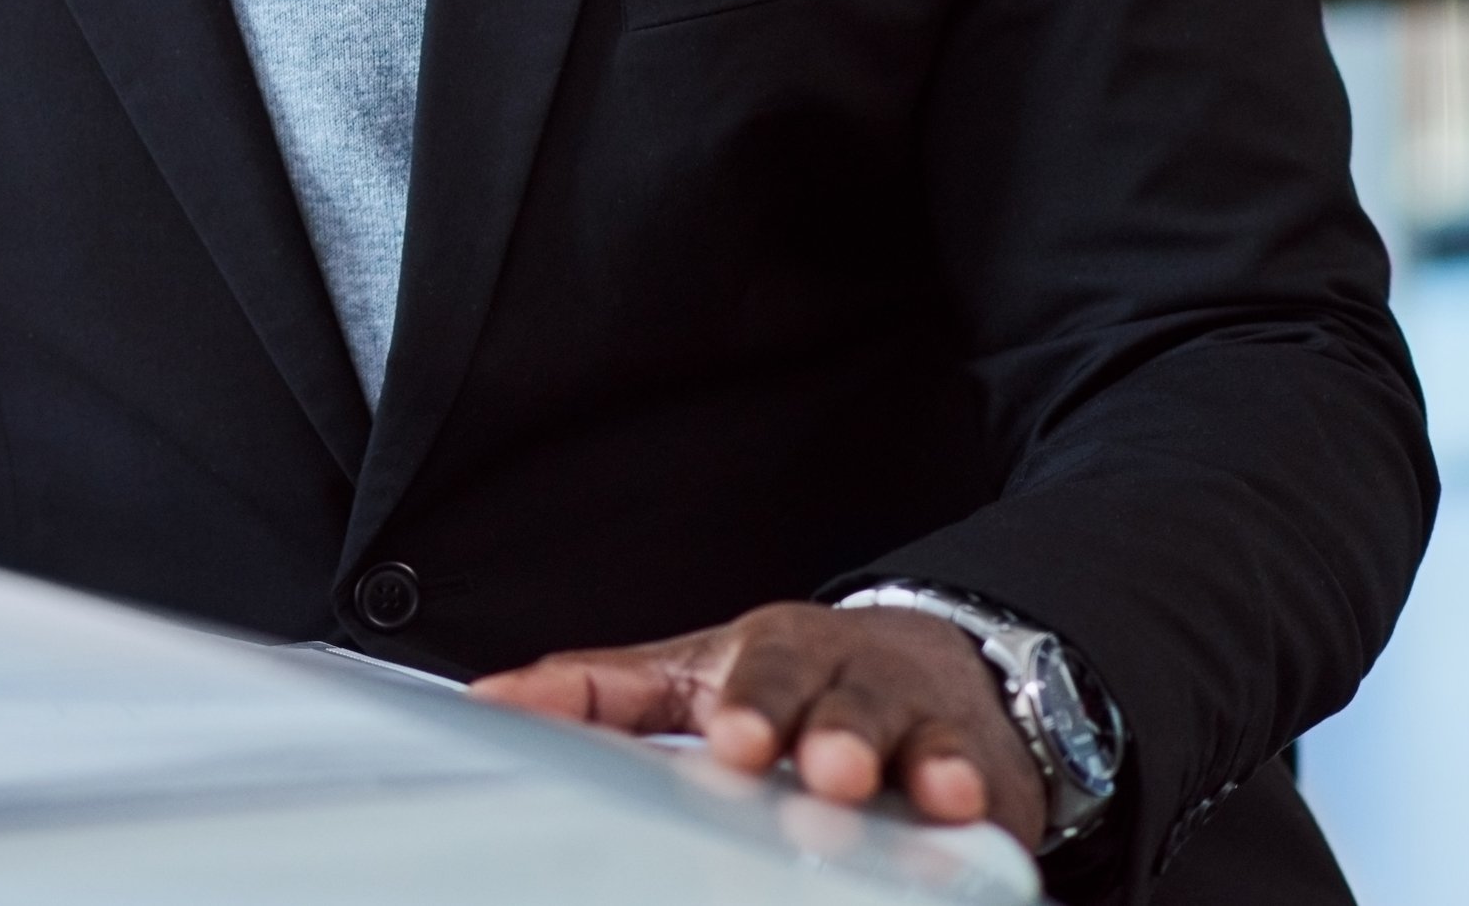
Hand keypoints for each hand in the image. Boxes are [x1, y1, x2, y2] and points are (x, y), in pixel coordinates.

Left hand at [470, 602, 1043, 848]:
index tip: (733, 742)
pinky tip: (965, 811)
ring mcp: (920, 727)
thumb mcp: (692, 674)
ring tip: (905, 788)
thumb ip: (599, 693)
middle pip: (839, 700)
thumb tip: (488, 703)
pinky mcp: (978, 777)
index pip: (758, 674)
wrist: (935, 666)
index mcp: (773, 657)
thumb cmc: (788, 682)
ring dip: (909, 762)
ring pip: (917, 736)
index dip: (750, 706)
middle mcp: (850, 682)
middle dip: (829, 731)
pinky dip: (974, 801)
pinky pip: (980, 787)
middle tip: (821, 766)